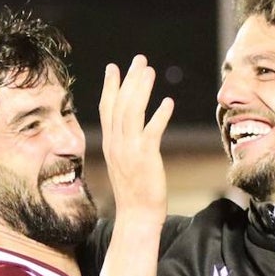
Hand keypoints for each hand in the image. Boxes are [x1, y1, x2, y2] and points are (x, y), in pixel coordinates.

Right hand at [98, 54, 172, 223]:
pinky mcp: (144, 157)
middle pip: (120, 104)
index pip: (107, 109)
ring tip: (149, 72)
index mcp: (110, 144)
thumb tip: (132, 130)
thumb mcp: (124, 163)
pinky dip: (159, 115)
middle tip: (138, 60)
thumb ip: (125, 144)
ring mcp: (128, 150)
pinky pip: (151, 131)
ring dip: (141, 90)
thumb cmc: (134, 192)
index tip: (113, 67)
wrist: (136, 216)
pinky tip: (167, 102)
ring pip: (132, 113)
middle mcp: (116, 144)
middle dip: (128, 79)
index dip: (110, 87)